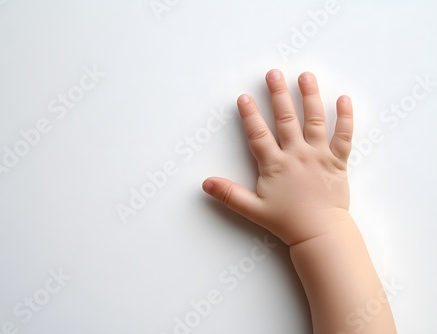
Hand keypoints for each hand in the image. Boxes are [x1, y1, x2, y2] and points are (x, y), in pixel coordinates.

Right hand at [202, 70, 353, 245]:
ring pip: (314, 121)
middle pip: (286, 119)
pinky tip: (344, 98)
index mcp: (275, 165)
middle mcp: (297, 155)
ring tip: (306, 76)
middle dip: (278, 94)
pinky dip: (345, 117)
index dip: (250, 115)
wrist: (320, 233)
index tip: (244, 97)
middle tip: (273, 73)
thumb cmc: (286, 222)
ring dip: (310, 97)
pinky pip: (343, 136)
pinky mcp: (337, 161)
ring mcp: (318, 156)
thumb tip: (205, 184)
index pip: (258, 134)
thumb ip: (229, 194)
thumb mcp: (253, 209)